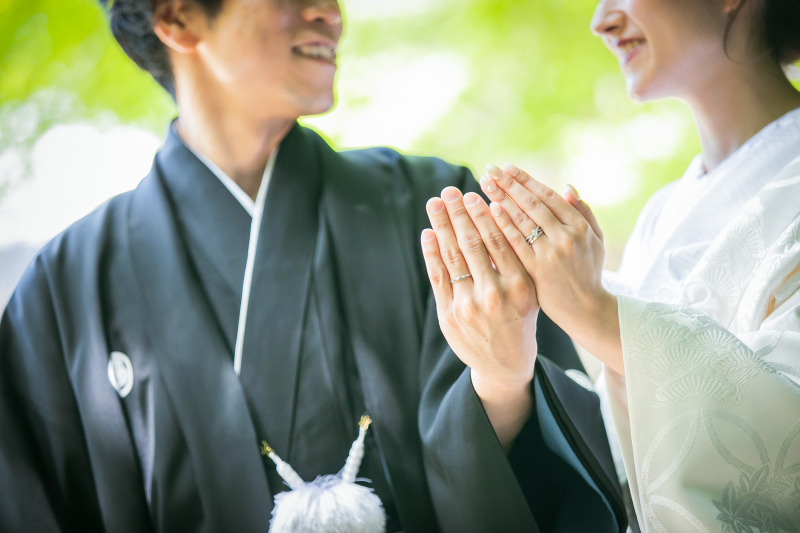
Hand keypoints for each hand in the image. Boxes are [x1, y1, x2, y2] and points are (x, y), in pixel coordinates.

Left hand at [421, 187, 538, 451]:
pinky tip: (428, 233)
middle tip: (449, 191)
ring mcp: (468, 306)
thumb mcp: (531, 291)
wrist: (505, 366)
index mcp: (520, 286)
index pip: (498, 241)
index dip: (483, 215)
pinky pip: (438, 276)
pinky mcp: (449, 314)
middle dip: (458, 213)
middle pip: (471, 244)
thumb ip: (517, 259)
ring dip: (441, 226)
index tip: (474, 194)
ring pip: (452, 257)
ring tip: (434, 203)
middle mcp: (494, 295)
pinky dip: (431, 252)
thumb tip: (498, 216)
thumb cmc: (521, 319)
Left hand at [479, 163, 623, 374]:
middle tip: (489, 170)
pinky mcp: (536, 271)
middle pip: (531, 204)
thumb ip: (583, 213)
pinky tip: (489, 211)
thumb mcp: (595, 241)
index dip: (525, 180)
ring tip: (484, 186)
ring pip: (521, 221)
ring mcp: (550, 254)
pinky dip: (502, 226)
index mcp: (580, 227)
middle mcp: (566, 237)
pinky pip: (515, 244)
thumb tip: (567, 187)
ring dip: (501, 199)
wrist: (587, 310)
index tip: (507, 167)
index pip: (547, 196)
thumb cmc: (588, 273)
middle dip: (508, 185)